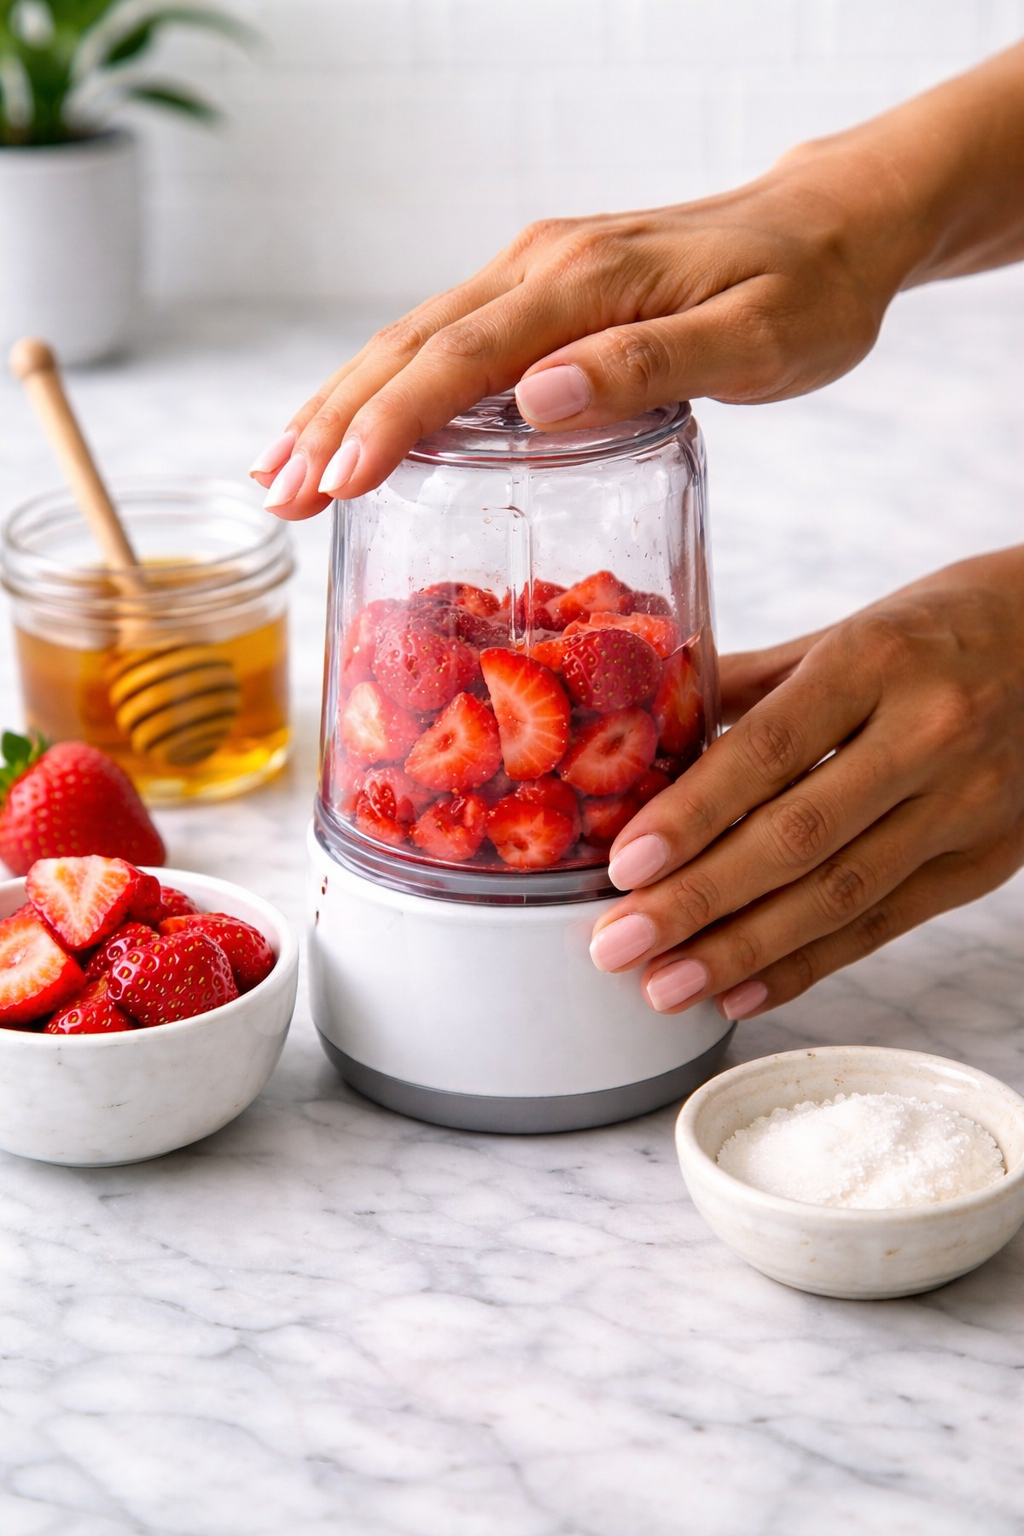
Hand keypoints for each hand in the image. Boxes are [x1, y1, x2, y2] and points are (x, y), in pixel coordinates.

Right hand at [250, 43, 1023, 518]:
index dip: (392, 421)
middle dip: (333, 420)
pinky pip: (448, 341)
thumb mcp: (759, 338)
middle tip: (272, 495)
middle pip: (410, 343)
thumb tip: (535, 399)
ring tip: (281, 470)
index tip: (335, 482)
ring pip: (415, 339)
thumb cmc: (810, 289)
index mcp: (585, 281)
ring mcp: (538, 273)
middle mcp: (544, 266)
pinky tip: (361, 428)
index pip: (463, 356)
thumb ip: (650, 365)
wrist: (836, 225)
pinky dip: (390, 388)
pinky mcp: (546, 292)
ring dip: (342, 405)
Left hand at [587, 549, 1023, 1018]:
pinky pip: (887, 923)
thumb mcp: (849, 630)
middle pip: (799, 838)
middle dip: (698, 902)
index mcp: (877, 659)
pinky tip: (742, 989)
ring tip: (665, 986)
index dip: (692, 816)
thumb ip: (750, 686)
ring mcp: (969, 805)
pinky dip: (810, 963)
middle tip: (618, 946)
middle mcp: (929, 734)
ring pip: (842, 895)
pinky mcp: (988, 860)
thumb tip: (645, 733)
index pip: (768, 751)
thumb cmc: (946, 626)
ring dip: (744, 950)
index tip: (624, 866)